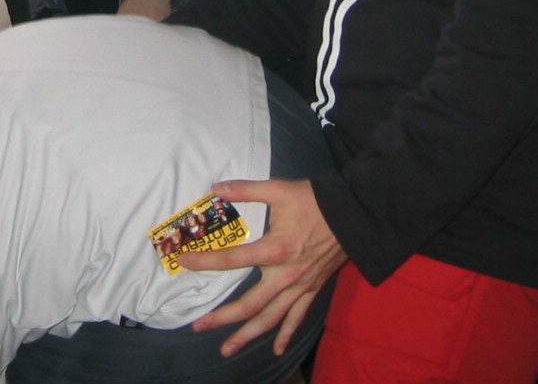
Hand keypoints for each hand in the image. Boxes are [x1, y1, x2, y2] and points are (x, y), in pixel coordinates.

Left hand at [179, 178, 346, 357]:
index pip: (232, 259)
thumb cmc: (314, 201)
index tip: (184, 262)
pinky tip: (275, 350)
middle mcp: (285, 275)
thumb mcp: (279, 189)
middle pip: (249, 304)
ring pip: (270, 318)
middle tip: (199, 327)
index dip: (205, 261)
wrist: (353, 214)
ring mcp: (299, 287)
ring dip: (247, 335)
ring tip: (227, 349)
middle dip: (222, 318)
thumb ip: (246, 190)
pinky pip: (297, 317)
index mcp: (274, 249)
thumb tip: (216, 188)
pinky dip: (286, 335)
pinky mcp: (311, 290)